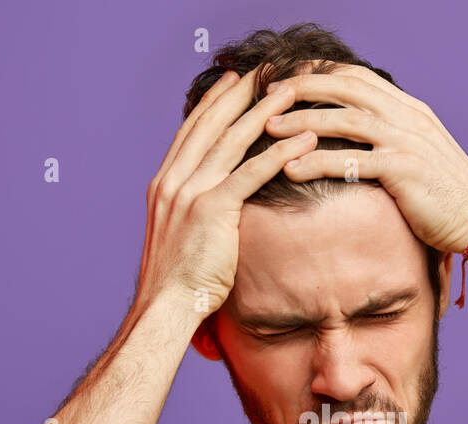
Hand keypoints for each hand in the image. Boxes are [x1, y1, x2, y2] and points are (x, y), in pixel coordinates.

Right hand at [131, 67, 317, 320]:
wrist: (164, 307)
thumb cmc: (175, 285)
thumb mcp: (178, 239)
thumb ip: (191, 215)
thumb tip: (212, 214)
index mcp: (163, 185)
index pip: (191, 132)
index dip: (213, 104)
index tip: (232, 82)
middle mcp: (173, 181)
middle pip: (211, 124)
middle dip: (240, 95)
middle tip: (266, 72)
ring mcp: (190, 192)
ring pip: (233, 140)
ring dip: (266, 112)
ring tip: (292, 92)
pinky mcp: (212, 209)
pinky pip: (251, 173)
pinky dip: (279, 153)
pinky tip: (303, 139)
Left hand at [262, 63, 467, 255]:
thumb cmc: (449, 194)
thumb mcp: (422, 154)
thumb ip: (393, 139)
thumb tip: (361, 139)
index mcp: (410, 109)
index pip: (358, 77)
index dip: (320, 74)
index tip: (288, 79)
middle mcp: (407, 117)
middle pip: (346, 88)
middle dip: (302, 87)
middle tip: (266, 96)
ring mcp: (406, 141)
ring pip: (344, 119)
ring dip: (302, 121)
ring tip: (269, 128)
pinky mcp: (402, 170)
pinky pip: (351, 161)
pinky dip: (317, 161)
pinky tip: (291, 169)